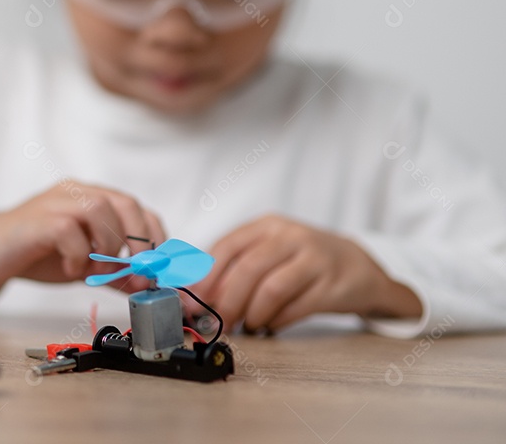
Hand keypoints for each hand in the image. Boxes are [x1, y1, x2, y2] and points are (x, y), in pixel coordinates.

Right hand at [0, 181, 165, 293]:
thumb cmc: (37, 254)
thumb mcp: (85, 265)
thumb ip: (115, 273)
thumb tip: (148, 287)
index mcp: (91, 197)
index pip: (136, 207)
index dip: (153, 235)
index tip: (155, 265)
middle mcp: (77, 192)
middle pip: (124, 202)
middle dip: (138, 240)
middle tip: (135, 270)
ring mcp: (57, 201)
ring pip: (100, 209)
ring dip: (107, 246)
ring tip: (94, 268)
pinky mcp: (40, 218)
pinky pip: (69, 230)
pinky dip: (78, 255)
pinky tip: (69, 268)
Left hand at [189, 214, 421, 332]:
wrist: (358, 267)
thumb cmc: (300, 261)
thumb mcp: (268, 252)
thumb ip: (234, 268)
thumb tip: (197, 295)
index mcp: (267, 225)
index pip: (227, 247)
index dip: (206, 277)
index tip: (193, 303)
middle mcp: (291, 236)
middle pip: (248, 269)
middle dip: (227, 302)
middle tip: (218, 324)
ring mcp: (315, 258)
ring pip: (272, 290)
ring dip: (252, 314)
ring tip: (247, 326)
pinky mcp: (334, 285)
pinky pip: (297, 308)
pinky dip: (276, 322)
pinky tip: (270, 326)